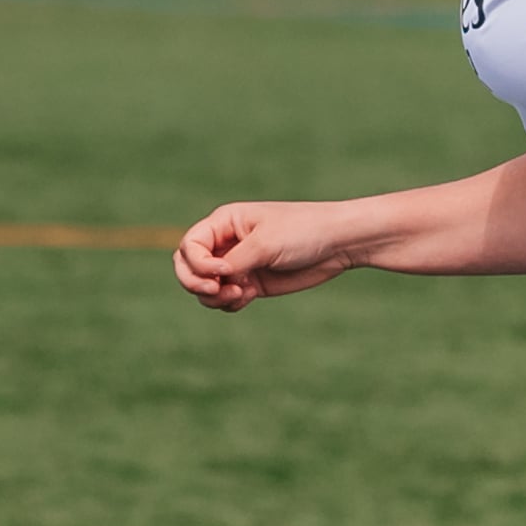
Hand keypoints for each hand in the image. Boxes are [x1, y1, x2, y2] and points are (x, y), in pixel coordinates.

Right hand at [173, 200, 358, 308]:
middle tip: (217, 291)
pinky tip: (249, 297)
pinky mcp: (252, 283)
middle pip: (187, 267)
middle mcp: (226, 242)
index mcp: (224, 222)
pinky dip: (230, 304)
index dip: (197, 264)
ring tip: (240, 295)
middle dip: (195, 283)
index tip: (224, 272)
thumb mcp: (265, 244)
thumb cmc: (303, 231)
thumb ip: (233, 262)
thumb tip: (210, 280)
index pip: (188, 246)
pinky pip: (225, 299)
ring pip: (205, 287)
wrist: (338, 244)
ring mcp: (238, 265)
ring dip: (214, 297)